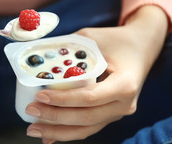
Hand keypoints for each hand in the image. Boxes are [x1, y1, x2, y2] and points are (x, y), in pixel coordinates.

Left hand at [25, 5, 167, 142]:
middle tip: (31, 111)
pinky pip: (88, 127)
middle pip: (86, 118)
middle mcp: (124, 104)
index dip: (63, 99)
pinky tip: (49, 136)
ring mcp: (118, 112)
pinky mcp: (111, 114)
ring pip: (87, 129)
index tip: (40, 95)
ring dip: (59, 132)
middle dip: (55, 117)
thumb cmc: (116, 40)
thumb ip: (68, 49)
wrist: (141, 47)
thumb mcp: (92, 37)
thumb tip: (38, 58)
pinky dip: (68, 132)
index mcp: (124, 84)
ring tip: (34, 129)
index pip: (89, 97)